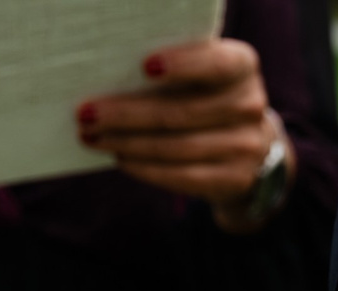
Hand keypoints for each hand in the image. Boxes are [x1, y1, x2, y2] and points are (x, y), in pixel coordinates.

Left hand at [77, 39, 291, 233]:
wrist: (250, 150)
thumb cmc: (208, 102)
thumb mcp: (203, 79)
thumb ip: (173, 76)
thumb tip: (110, 86)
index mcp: (242, 67)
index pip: (215, 64)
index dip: (183, 65)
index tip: (145, 67)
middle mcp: (249, 104)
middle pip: (181, 112)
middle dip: (127, 114)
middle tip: (87, 114)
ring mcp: (245, 146)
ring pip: (176, 147)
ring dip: (127, 143)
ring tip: (93, 138)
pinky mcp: (233, 180)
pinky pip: (181, 176)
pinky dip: (145, 167)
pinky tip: (120, 158)